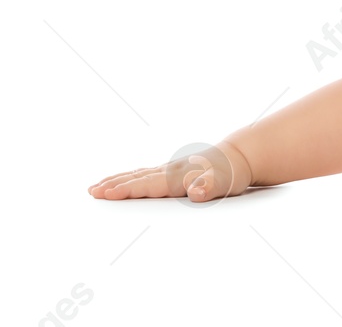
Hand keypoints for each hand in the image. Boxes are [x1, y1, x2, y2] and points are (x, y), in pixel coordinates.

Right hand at [87, 141, 252, 201]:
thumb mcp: (225, 183)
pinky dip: (129, 177)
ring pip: (137, 175)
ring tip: (95, 187)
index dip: (127, 190)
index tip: (106, 194)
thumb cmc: (231, 174)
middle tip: (91, 192)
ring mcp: (169, 169)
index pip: (148, 185)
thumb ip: (208, 187)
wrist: (240, 156)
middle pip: (137, 179)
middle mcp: (169, 171)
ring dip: (116, 181)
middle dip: (114, 186)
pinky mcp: (171, 171)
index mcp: (178, 176)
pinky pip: (144, 175)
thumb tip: (195, 191)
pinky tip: (123, 180)